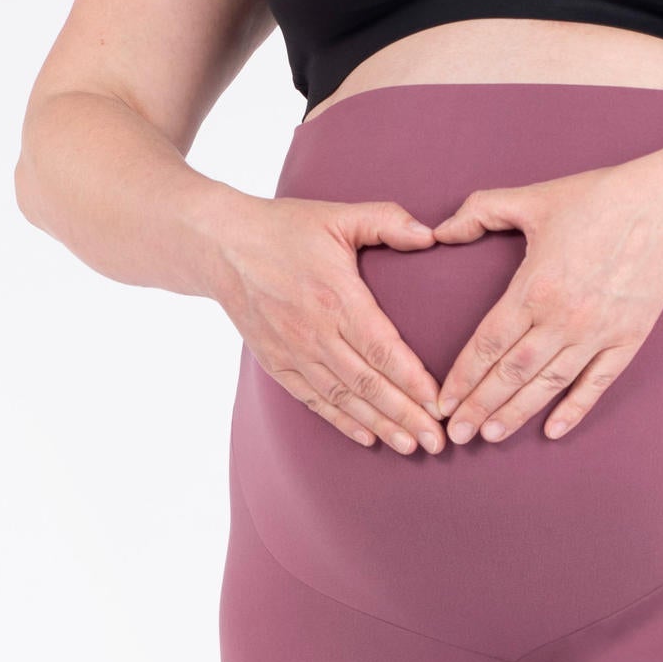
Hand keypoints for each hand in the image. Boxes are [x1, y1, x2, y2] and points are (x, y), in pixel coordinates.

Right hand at [218, 195, 446, 454]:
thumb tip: (431, 235)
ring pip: (343, 398)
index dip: (413, 380)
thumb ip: (387, 220)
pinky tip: (368, 438)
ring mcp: (293, 352)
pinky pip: (313, 400)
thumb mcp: (338, 215)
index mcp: (336, 297)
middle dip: (406, 415)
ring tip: (410, 446)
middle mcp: (314, 332)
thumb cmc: (285, 228)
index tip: (440, 404)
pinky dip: (341, 421)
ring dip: (379, 425)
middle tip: (438, 441)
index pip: (383, 348)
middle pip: (368, 384)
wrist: (222, 247)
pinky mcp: (276, 363)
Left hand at [428, 160, 662, 444]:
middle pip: (511, 373)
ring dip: (517, 413)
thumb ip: (480, 211)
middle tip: (455, 434)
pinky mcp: (627, 339)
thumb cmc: (598, 198)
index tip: (442, 401)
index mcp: (535, 287)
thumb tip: (440, 230)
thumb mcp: (532, 198)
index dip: (462, 377)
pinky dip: (575, 409)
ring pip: (549, 384)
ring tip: (491, 437)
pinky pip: (596, 383)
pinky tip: (553, 430)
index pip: (487, 344)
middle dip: (480, 407)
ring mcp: (597, 333)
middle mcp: (563, 318)